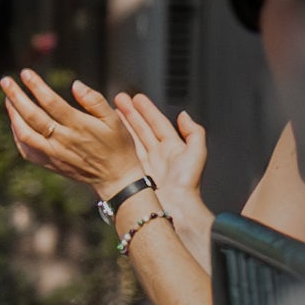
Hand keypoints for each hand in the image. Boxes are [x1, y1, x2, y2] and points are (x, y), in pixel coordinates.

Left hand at [0, 69, 154, 194]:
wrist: (115, 177)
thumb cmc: (117, 144)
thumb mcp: (114, 120)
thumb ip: (95, 101)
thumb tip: (75, 84)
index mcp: (79, 126)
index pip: (51, 102)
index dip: (36, 86)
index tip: (25, 73)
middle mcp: (63, 140)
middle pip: (32, 116)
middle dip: (16, 97)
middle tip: (5, 81)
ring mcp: (53, 153)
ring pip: (25, 134)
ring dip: (13, 115)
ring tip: (7, 98)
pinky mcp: (49, 163)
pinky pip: (26, 150)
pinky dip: (17, 135)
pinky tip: (15, 122)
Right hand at [116, 90, 210, 206]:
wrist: (173, 207)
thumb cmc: (187, 183)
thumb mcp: (197, 152)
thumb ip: (194, 131)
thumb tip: (183, 115)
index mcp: (172, 148)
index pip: (157, 123)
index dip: (147, 110)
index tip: (136, 97)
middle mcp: (156, 154)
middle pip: (141, 128)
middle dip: (130, 113)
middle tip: (118, 99)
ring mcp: (142, 163)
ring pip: (130, 138)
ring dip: (120, 123)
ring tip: (110, 110)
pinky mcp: (131, 172)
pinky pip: (122, 151)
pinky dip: (115, 140)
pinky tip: (107, 131)